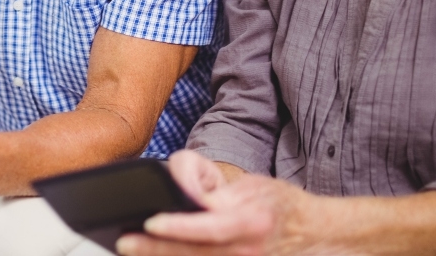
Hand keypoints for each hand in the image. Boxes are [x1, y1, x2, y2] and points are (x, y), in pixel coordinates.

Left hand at [116, 150, 312, 255]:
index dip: (179, 226)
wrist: (310, 232)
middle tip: (124, 242)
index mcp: (252, 223)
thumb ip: (217, 192)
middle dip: (155, 250)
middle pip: (194, 254)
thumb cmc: (279, 205)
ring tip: (131, 251)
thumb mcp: (252, 186)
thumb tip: (185, 196)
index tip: (151, 221)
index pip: (210, 227)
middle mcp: (248, 251)